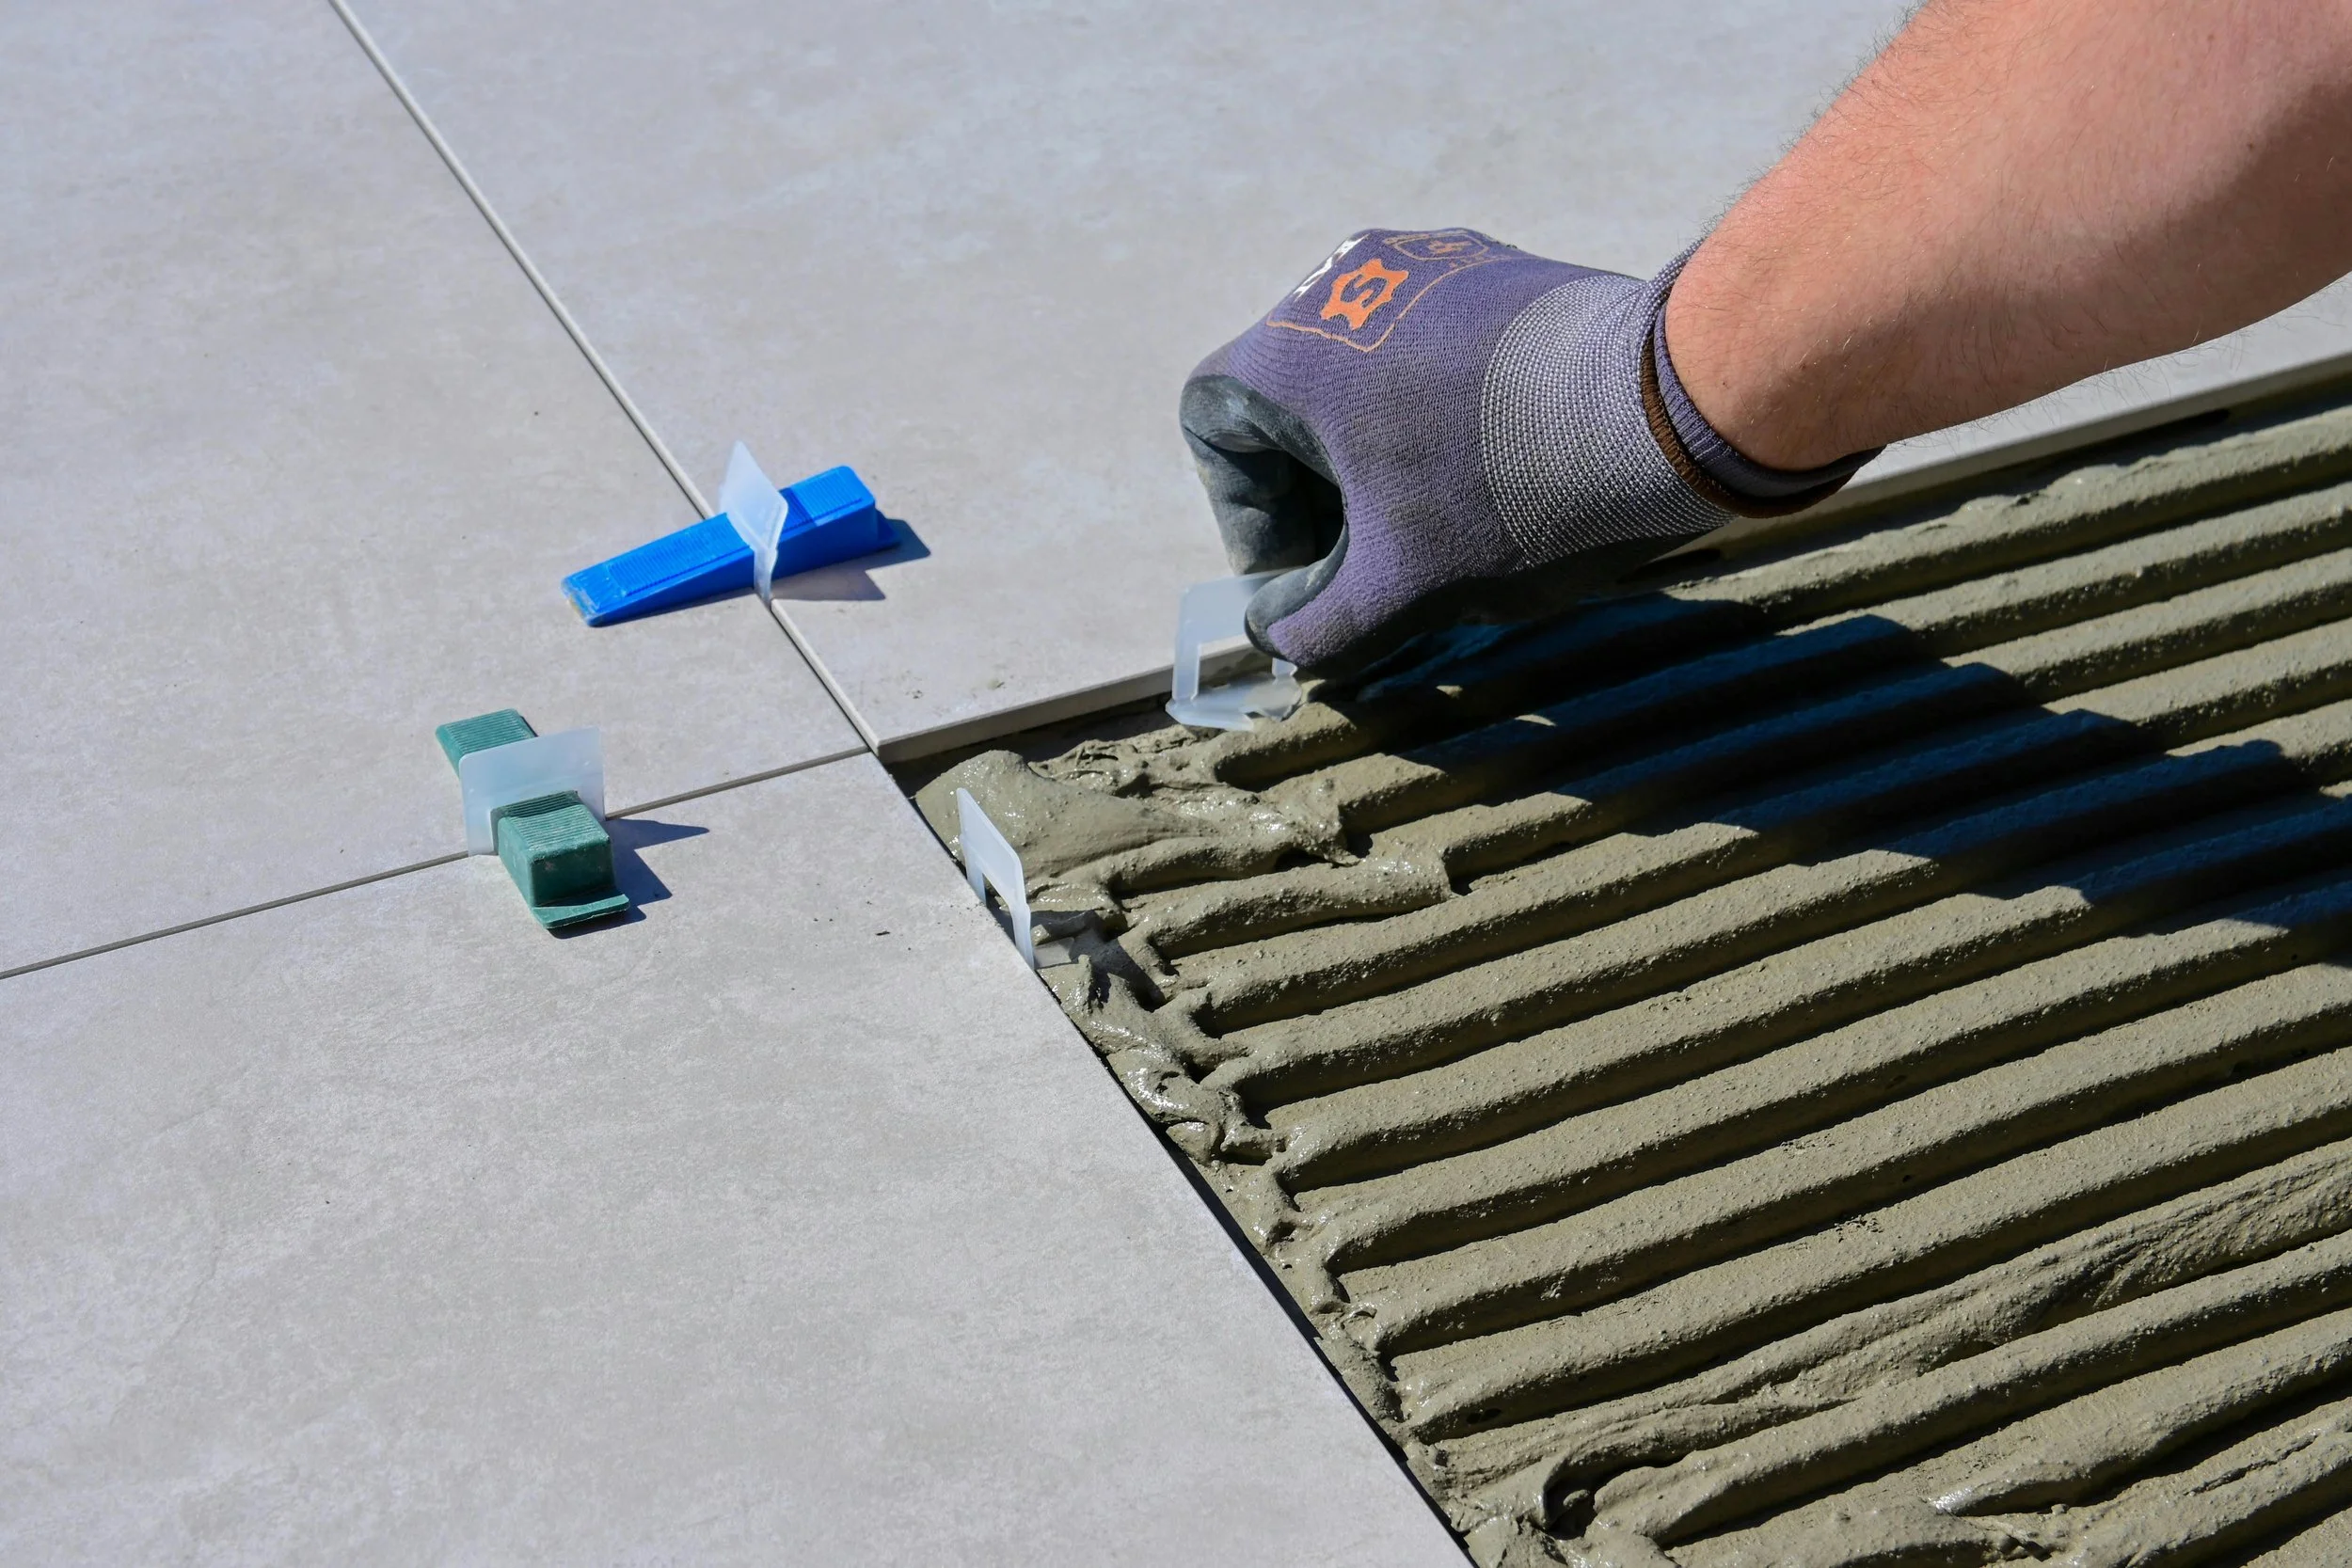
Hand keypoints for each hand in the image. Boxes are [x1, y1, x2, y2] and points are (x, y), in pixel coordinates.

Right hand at [1180, 228, 1740, 673]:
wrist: (1664, 406)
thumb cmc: (1510, 495)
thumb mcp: (1400, 590)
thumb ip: (1318, 628)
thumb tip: (1283, 641)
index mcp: (1291, 350)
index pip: (1215, 429)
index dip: (1249, 517)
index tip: (1310, 575)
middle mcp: (1340, 282)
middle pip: (1290, 400)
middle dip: (1318, 493)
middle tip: (1372, 565)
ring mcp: (1425, 264)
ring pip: (1365, 374)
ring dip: (1381, 455)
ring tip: (1442, 524)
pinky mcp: (1497, 266)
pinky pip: (1432, 346)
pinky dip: (1439, 413)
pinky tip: (1499, 472)